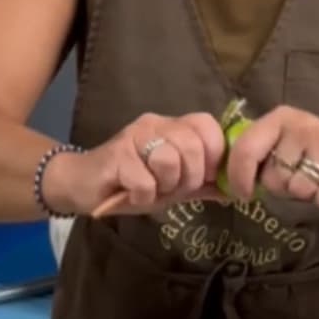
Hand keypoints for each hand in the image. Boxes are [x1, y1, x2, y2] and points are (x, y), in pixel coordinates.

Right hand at [43, 112, 226, 217]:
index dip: (214, 154)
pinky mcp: (116, 156)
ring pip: (169, 161)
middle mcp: (154, 123)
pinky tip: (130, 192)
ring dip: (163, 186)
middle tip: (170, 187)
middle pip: (193, 146)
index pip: (207, 125)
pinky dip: (142, 196)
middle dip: (188, 177)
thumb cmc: (130, 183)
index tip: (204, 176)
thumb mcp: (172, 185)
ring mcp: (133, 136)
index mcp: (172, 126)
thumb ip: (202, 184)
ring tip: (149, 188)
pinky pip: (145, 182)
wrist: (83, 186)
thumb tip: (235, 188)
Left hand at [223, 106, 318, 211]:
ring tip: (315, 178)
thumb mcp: (279, 142)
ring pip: (298, 189)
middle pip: (274, 177)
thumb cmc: (308, 150)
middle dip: (281, 185)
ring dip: (304, 192)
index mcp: (278, 119)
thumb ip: (253, 154)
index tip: (242, 193)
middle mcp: (302, 126)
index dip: (239, 177)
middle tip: (296, 174)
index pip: (246, 149)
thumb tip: (223, 183)